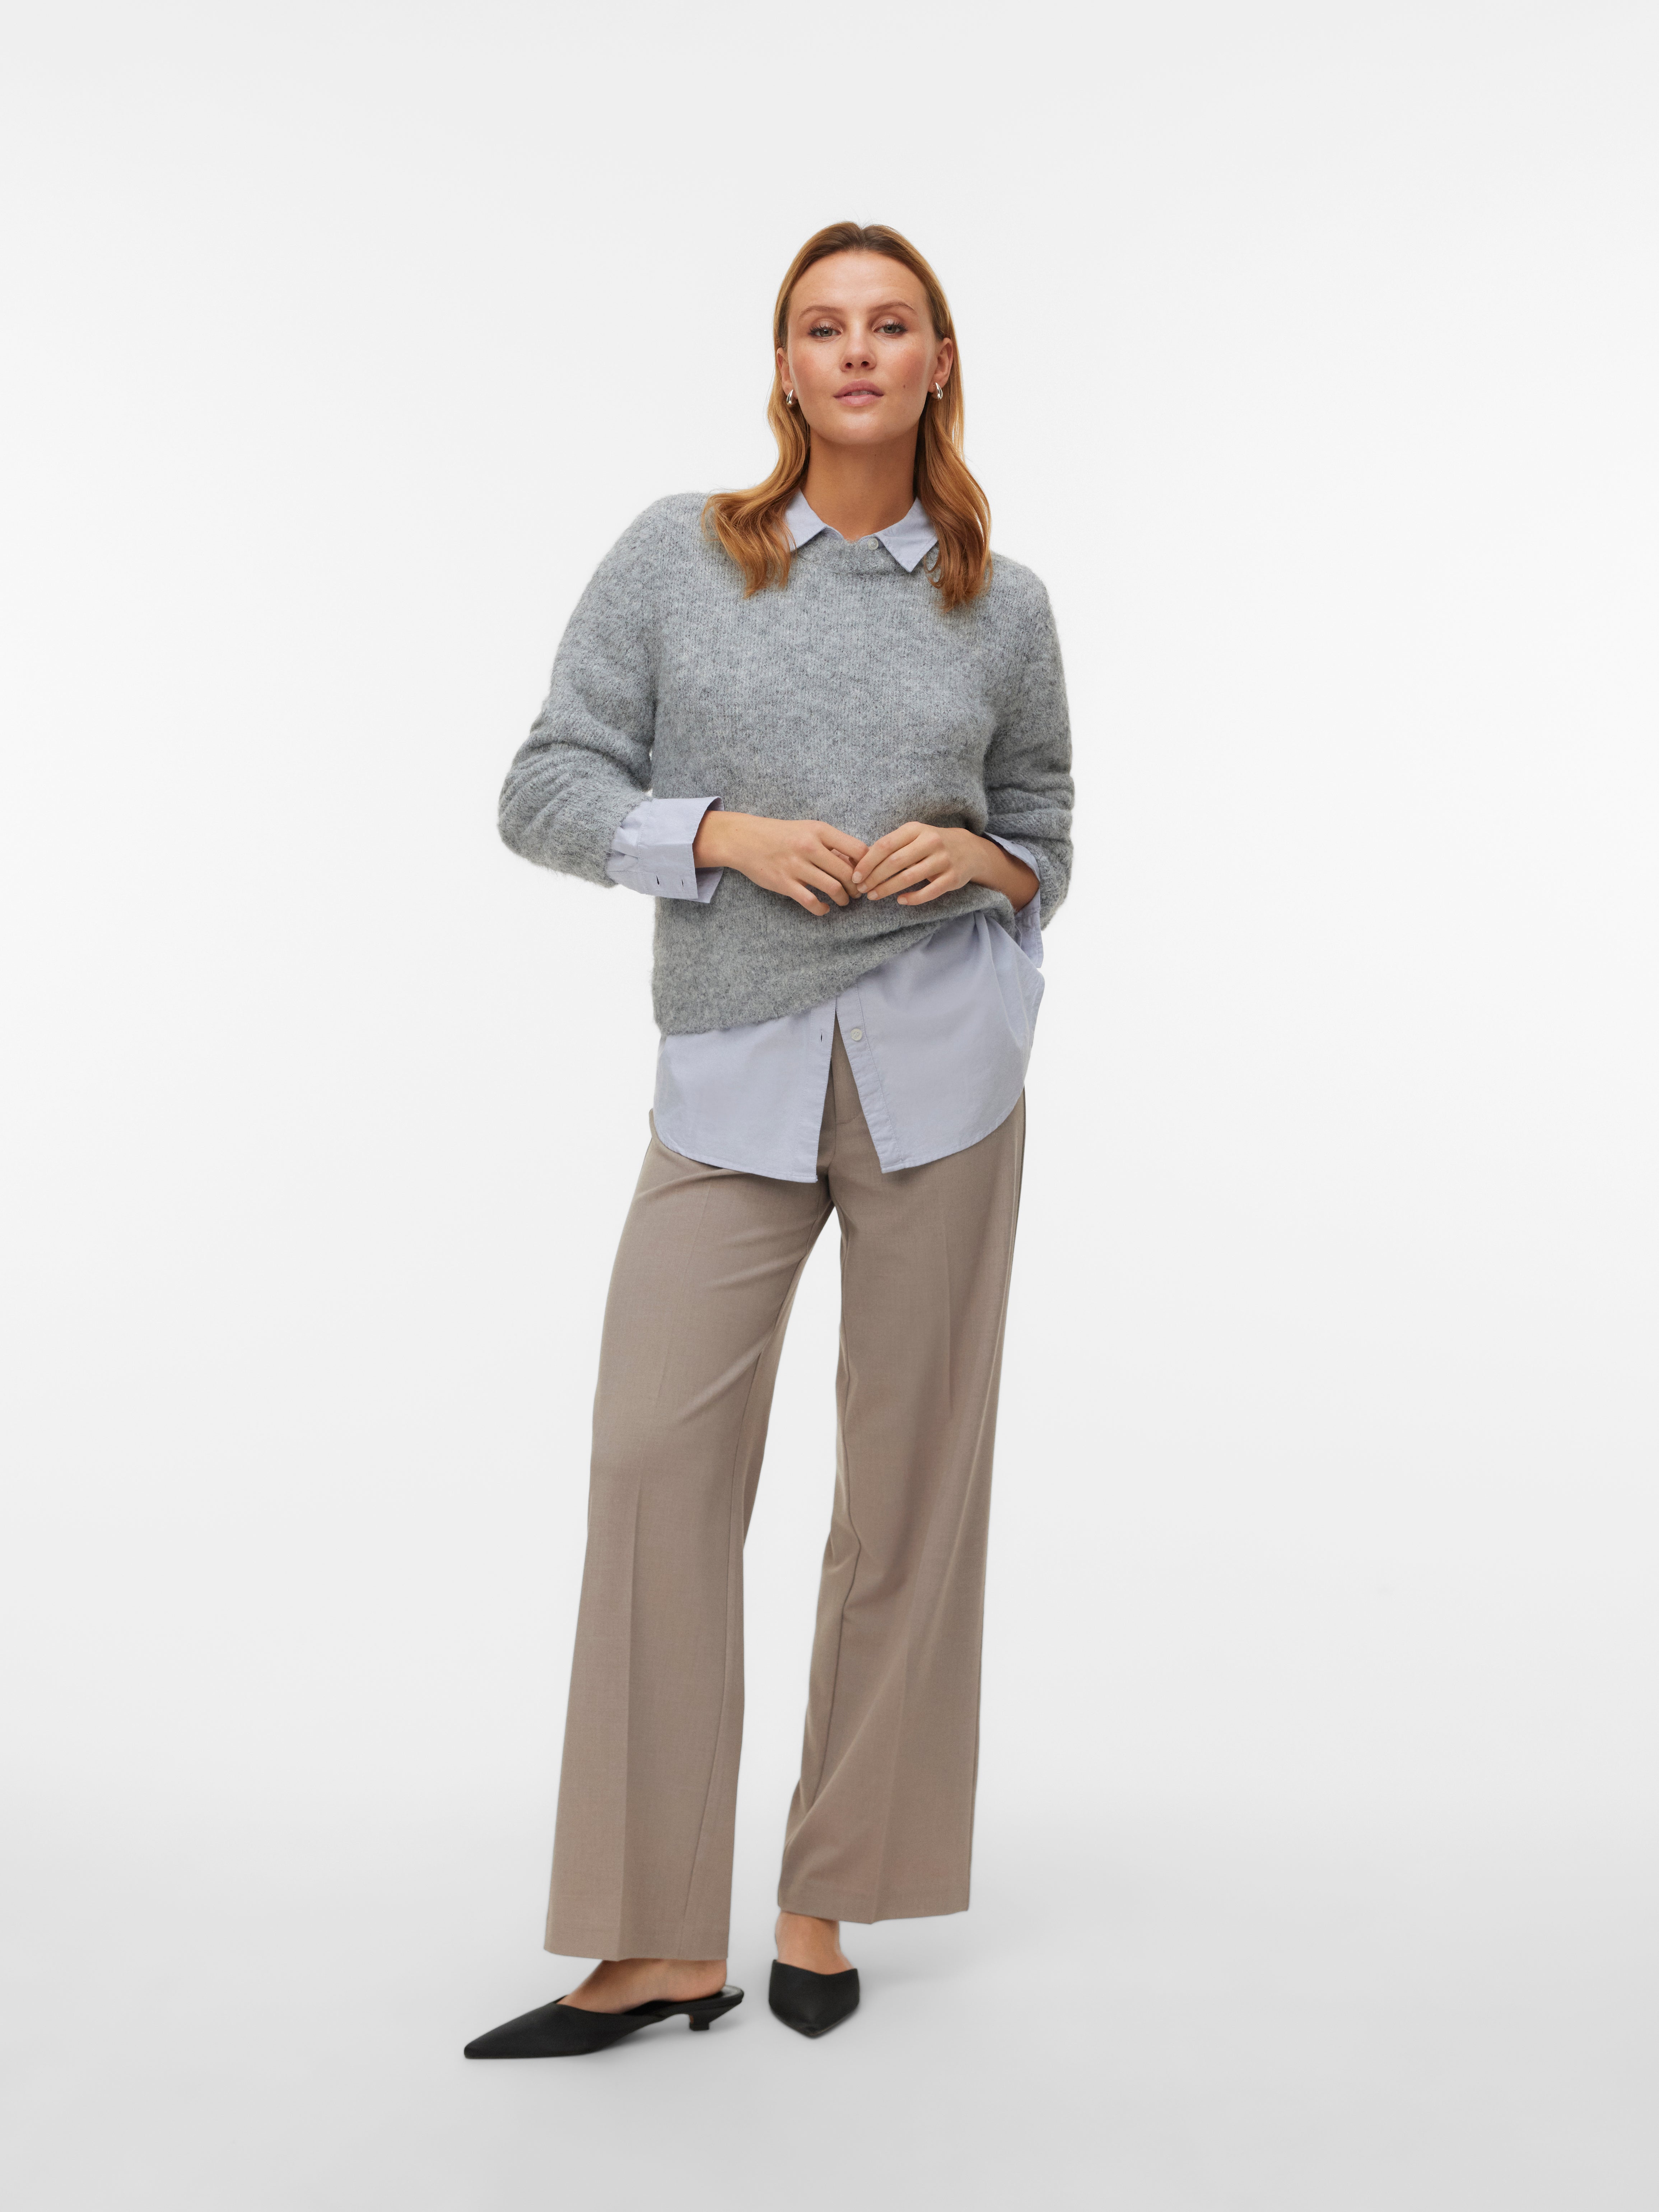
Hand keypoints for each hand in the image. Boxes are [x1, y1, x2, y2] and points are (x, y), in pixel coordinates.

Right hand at [693, 810, 868, 915]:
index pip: (858, 849)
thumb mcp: (808, 829)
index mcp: (819, 831)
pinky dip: (823, 909)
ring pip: (833, 888)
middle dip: (858, 887)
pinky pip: (811, 902)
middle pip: (848, 872)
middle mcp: (810, 847)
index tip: (865, 873)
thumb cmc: (781, 834)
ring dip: (844, 899)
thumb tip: (856, 861)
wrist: (745, 839)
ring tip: (844, 901)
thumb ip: (831, 844)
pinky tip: (824, 909)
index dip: (867, 865)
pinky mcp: (784, 883)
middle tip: (858, 892)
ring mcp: (796, 866)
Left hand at [853, 822, 1038, 909]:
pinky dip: (912, 898)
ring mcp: (943, 860)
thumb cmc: (931, 844)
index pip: (885, 845)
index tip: (855, 876)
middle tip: (861, 889)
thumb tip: (861, 862)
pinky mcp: (952, 878)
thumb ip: (892, 845)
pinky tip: (901, 901)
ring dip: (887, 889)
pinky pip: (928, 892)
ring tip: (874, 896)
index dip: (867, 863)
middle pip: (894, 863)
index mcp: (915, 829)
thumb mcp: (914, 836)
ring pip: (909, 878)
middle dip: (874, 878)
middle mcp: (930, 842)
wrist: (969, 849)